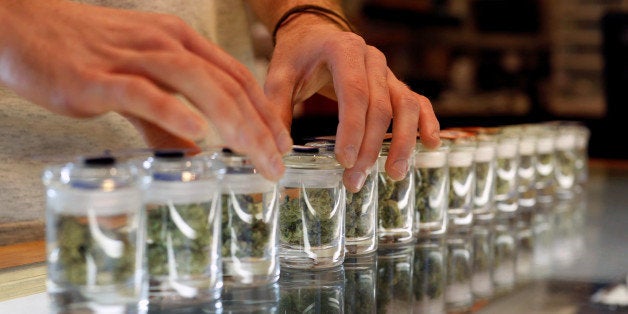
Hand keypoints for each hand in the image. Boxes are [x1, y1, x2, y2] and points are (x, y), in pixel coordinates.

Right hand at [0, 0, 291, 180]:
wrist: (21, 28)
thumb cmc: (82, 55)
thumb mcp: (136, 84)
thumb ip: (164, 120)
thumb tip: (191, 153)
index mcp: (179, 41)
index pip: (236, 77)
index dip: (264, 111)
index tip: (282, 144)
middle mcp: (165, 43)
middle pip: (226, 84)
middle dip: (259, 127)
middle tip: (277, 164)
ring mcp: (133, 57)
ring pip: (197, 84)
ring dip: (233, 122)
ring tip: (254, 155)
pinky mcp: (99, 77)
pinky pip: (143, 92)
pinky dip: (172, 111)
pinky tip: (196, 133)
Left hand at [265, 14, 439, 191]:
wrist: (315, 34)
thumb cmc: (297, 55)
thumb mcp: (279, 76)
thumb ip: (277, 108)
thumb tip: (279, 150)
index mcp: (343, 50)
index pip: (355, 93)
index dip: (352, 129)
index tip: (344, 161)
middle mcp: (371, 59)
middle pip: (380, 106)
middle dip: (370, 147)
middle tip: (356, 180)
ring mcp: (387, 71)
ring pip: (405, 105)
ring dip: (402, 141)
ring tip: (393, 173)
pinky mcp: (393, 84)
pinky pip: (416, 102)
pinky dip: (426, 122)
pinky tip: (430, 144)